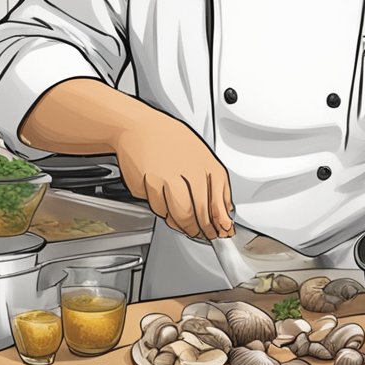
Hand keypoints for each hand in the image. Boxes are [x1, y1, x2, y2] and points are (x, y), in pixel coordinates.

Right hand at [114, 112, 234, 239]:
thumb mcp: (202, 158)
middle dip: (204, 230)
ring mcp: (168, 177)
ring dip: (185, 227)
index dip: (222, 223)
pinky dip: (164, 213)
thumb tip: (225, 213)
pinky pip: (160, 208)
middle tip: (205, 236)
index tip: (223, 232)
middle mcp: (190, 170)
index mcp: (207, 164)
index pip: (220, 202)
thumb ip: (216, 187)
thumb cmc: (172, 143)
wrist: (140, 128)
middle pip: (200, 212)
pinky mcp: (149, 184)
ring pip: (181, 215)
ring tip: (188, 228)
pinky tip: (168, 207)